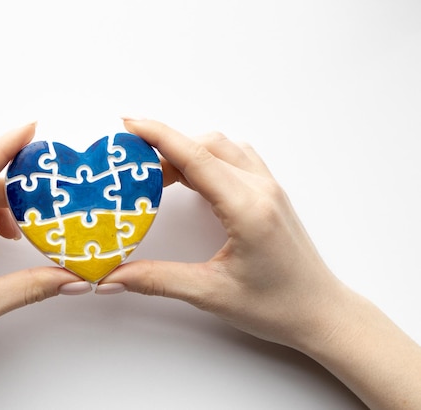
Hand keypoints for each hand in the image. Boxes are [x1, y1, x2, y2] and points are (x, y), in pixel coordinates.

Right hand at [99, 118, 341, 346]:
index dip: (158, 136)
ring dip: (186, 150)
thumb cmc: (277, 306)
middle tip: (131, 165)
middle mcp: (260, 189)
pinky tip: (191, 178)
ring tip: (156, 172)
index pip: (195, 157)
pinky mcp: (270, 193)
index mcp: (247, 209)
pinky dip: (206, 157)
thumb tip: (114, 278)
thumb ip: (158, 281)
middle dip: (164, 146)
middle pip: (204, 145)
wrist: (321, 312)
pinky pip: (235, 158)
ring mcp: (269, 187)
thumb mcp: (211, 294)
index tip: (127, 124)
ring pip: (221, 147)